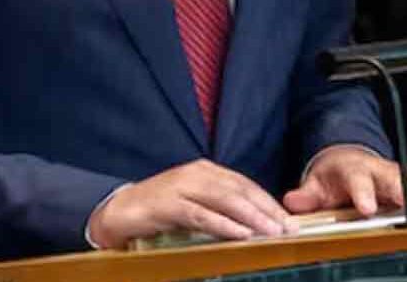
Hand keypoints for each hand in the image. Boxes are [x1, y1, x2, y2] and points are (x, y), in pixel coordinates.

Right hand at [87, 158, 293, 248]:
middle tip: (288, 227)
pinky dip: (224, 225)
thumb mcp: (194, 204)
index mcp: (207, 171)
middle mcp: (198, 174)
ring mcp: (183, 187)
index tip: (288, 219)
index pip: (245, 185)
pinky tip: (240, 234)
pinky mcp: (169, 204)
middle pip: (241, 191)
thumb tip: (253, 223)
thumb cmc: (159, 210)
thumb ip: (219, 208)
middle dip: (267, 210)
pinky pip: (202, 215)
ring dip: (252, 217)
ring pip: (226, 200)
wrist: (117, 210)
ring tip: (271, 232)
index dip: (268, 202)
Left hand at [282, 146, 406, 216]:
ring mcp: (404, 178)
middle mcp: (384, 172)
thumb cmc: (334, 176)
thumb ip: (307, 195)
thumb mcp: (316, 185)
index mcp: (356, 171)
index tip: (366, 207)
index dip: (363, 194)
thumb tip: (293, 200)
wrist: (347, 160)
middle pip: (401, 183)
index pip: (359, 181)